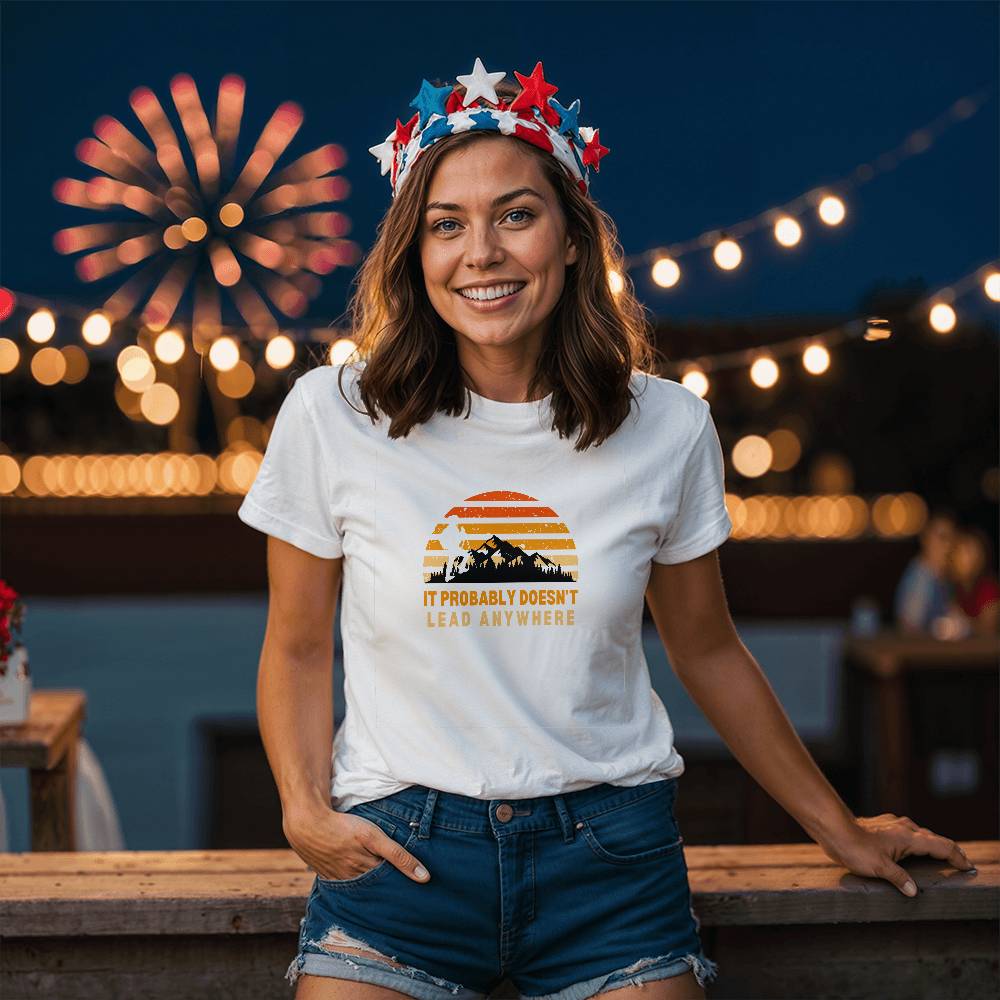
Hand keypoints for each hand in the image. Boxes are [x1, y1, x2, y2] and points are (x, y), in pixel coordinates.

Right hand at [282, 805, 430, 883]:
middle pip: (377, 889)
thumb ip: (398, 855)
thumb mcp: (374, 837)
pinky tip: (361, 881)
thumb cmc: (343, 827)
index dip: (403, 886)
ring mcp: (340, 879)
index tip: (419, 891)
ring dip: (372, 888)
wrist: (308, 824)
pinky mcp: (328, 874)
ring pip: (362, 887)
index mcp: (367, 873)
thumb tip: (424, 877)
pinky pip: (345, 884)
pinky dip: (355, 884)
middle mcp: (354, 880)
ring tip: (386, 889)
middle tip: (405, 894)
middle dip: (389, 890)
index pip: (391, 885)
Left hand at [818, 812, 975, 896]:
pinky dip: (914, 841)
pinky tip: (907, 848)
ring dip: (930, 844)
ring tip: (937, 856)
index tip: (966, 867)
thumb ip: (899, 879)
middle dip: (947, 850)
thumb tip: (913, 892)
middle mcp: (904, 828)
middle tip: (958, 862)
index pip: (942, 846)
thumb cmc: (855, 847)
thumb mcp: (880, 868)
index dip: (956, 856)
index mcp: (909, 838)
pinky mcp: (881, 825)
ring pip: (918, 834)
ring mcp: (892, 824)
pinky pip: (905, 832)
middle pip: (933, 838)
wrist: (833, 827)